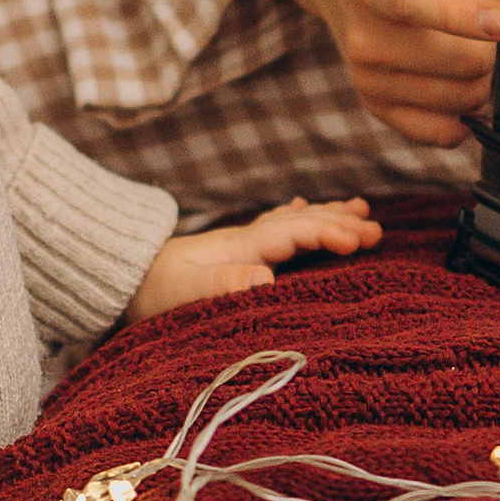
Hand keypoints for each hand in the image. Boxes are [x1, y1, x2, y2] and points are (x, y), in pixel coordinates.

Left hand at [131, 196, 381, 316]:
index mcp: (241, 248)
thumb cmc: (152, 292)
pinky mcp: (233, 255)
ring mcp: (239, 245)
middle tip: (377, 227)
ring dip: (326, 216)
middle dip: (339, 223)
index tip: (359, 239)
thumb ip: (223, 285)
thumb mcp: (184, 293)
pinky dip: (297, 219)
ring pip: (293, 223)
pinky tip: (301, 210)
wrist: (122, 279)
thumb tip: (266, 278)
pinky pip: (276, 231)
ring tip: (359, 207)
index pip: (293, 235)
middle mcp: (245, 241)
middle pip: (300, 224)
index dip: (327, 234)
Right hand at [262, 0, 499, 145]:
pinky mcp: (381, 109)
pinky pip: (448, 131)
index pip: (414, 4)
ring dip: (489, 66)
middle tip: (495, 2)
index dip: (463, 17)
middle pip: (460, 62)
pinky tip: (462, 64)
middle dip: (499, 38)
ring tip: (475, 29)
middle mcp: (363, 36)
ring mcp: (369, 79)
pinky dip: (471, 102)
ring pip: (465, 97)